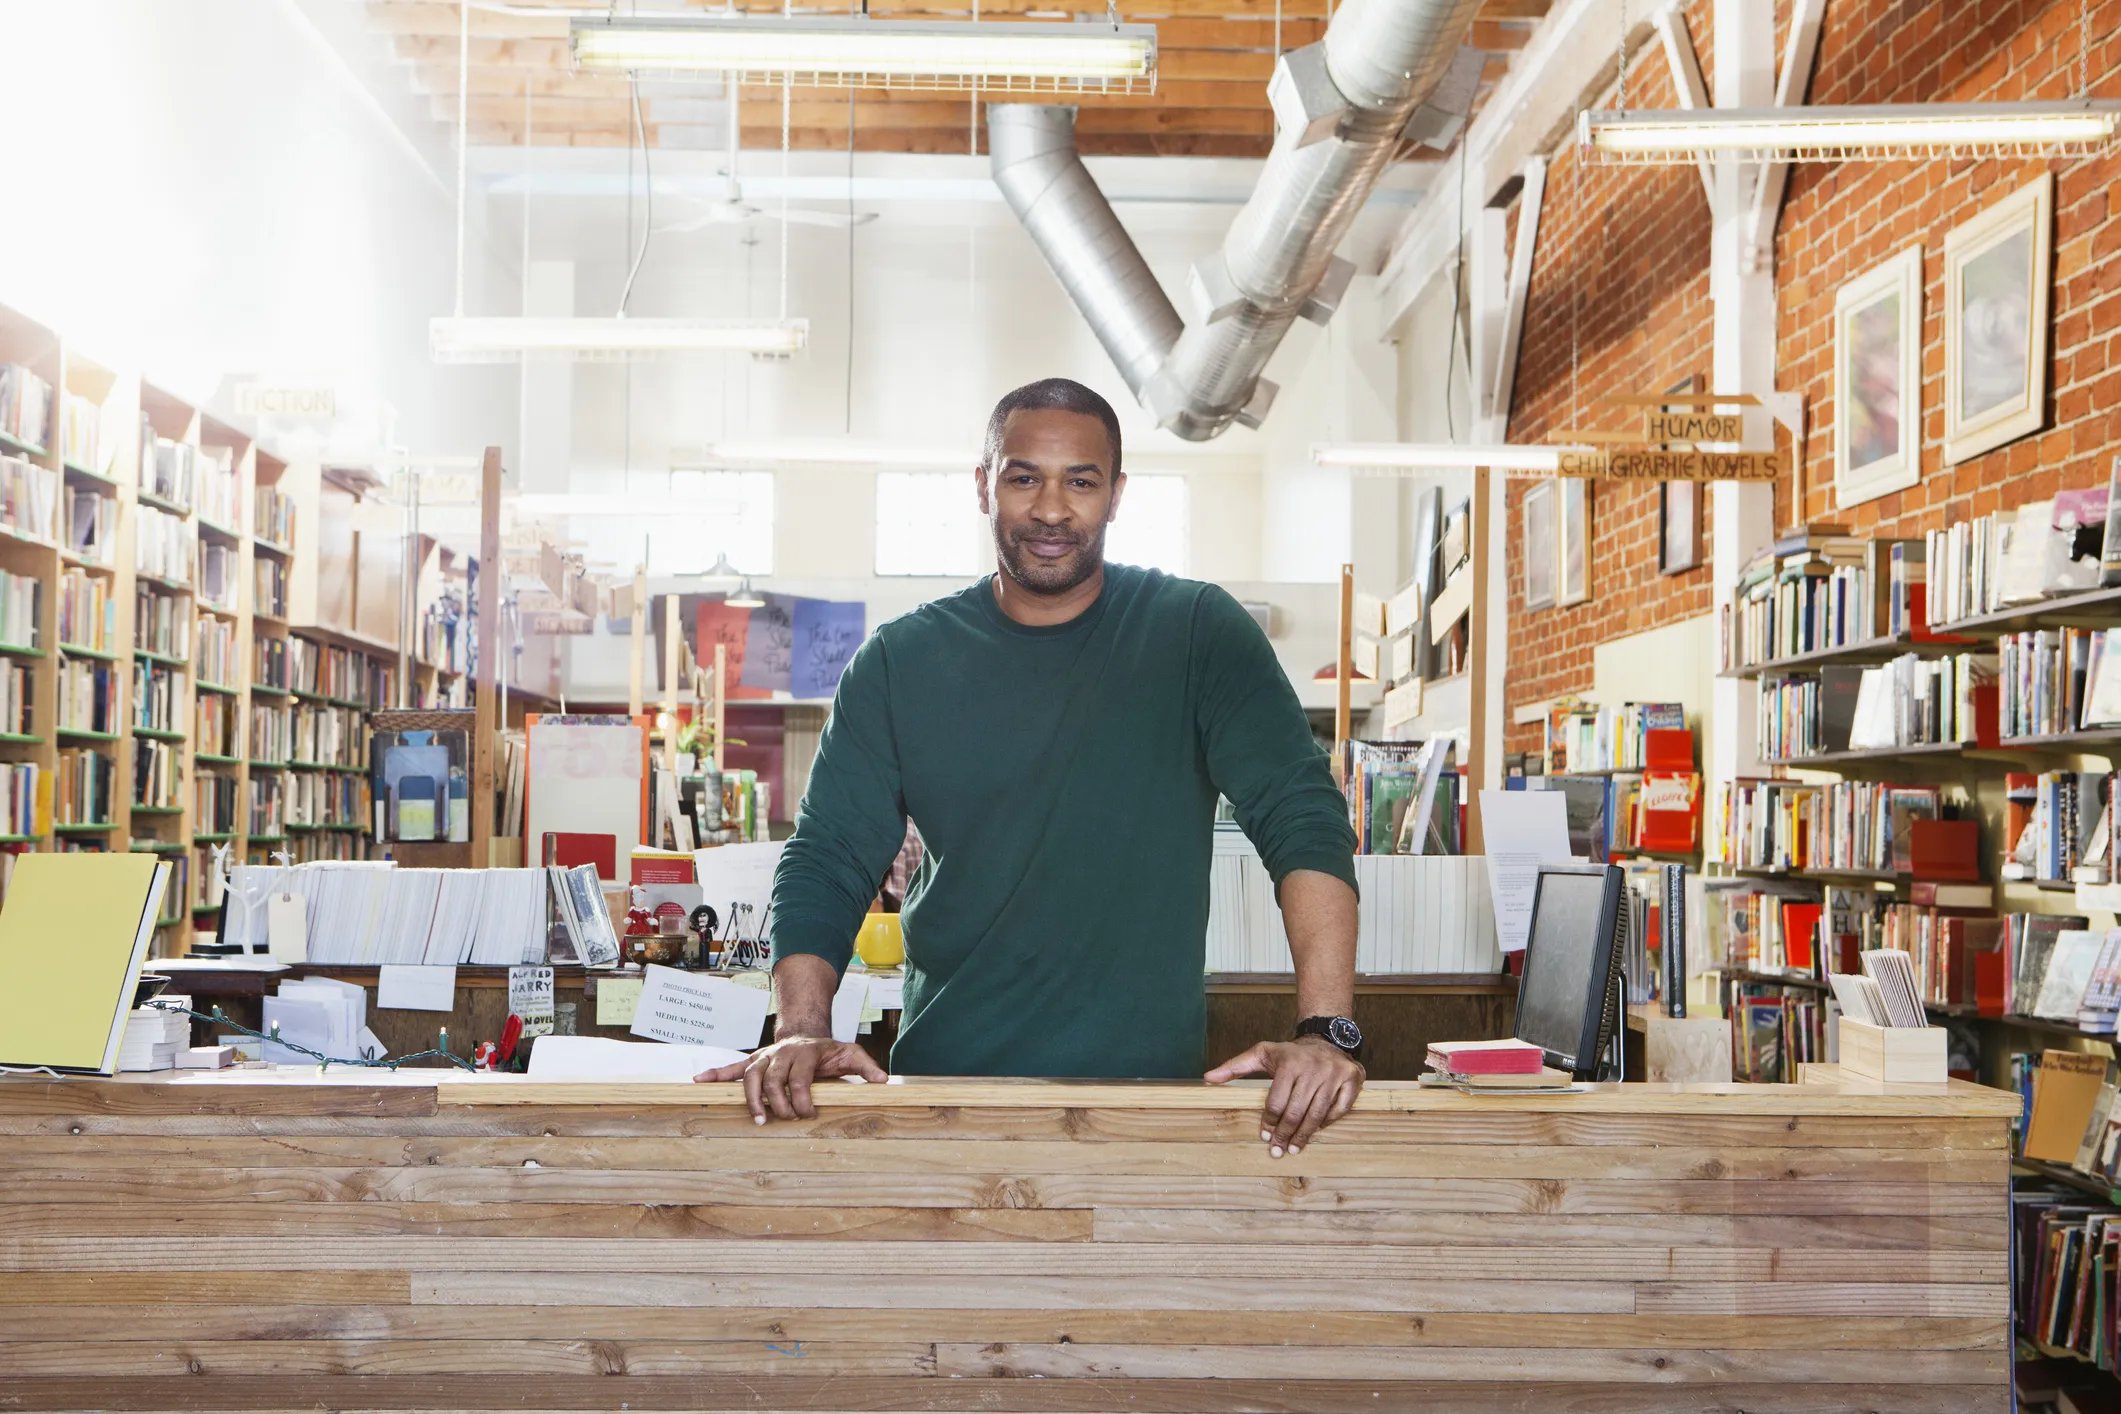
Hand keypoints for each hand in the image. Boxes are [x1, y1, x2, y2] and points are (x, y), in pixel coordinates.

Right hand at [694, 1036, 887, 1121]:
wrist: (806, 1032)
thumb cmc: (828, 1051)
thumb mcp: (850, 1054)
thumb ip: (865, 1067)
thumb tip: (883, 1082)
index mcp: (805, 1053)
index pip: (799, 1078)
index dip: (802, 1098)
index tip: (808, 1115)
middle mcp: (781, 1053)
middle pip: (773, 1079)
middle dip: (777, 1103)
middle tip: (783, 1120)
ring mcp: (765, 1057)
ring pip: (751, 1076)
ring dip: (750, 1098)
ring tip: (756, 1118)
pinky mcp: (753, 1062)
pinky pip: (732, 1068)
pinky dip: (715, 1074)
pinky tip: (698, 1082)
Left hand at [1205, 1036, 1363, 1157]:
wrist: (1326, 1039)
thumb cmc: (1290, 1053)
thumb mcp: (1261, 1054)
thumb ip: (1234, 1067)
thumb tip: (1207, 1079)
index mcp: (1289, 1062)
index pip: (1277, 1101)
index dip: (1269, 1122)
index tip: (1264, 1136)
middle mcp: (1313, 1067)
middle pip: (1297, 1111)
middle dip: (1285, 1135)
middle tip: (1278, 1151)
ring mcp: (1335, 1073)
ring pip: (1318, 1113)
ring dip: (1305, 1135)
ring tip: (1295, 1149)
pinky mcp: (1353, 1079)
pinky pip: (1340, 1109)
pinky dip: (1328, 1122)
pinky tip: (1316, 1131)